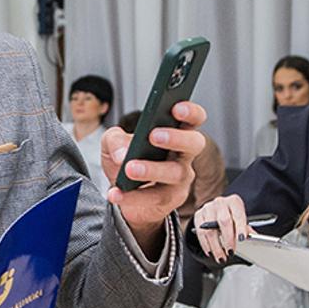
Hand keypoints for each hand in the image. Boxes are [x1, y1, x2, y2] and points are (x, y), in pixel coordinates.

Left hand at [101, 101, 208, 245]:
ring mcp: (180, 178)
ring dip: (151, 169)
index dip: (190, 111)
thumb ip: (114, 140)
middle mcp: (183, 154)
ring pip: (175, 173)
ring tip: (129, 168)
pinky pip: (155, 197)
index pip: (193, 118)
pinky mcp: (170, 200)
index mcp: (175, 132)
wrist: (125, 194)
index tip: (176, 107)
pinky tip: (115, 192)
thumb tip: (122, 153)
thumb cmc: (126, 160)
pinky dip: (132, 196)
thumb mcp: (113, 143)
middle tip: (153, 136)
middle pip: (194, 143)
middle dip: (177, 138)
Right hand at [193, 194, 255, 260]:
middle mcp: (220, 202)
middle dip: (227, 239)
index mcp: (234, 202)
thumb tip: (254, 239)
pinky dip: (205, 245)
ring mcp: (207, 208)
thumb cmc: (232, 217)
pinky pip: (200, 232)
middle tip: (231, 252)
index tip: (242, 239)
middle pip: (223, 221)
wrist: (216, 210)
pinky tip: (210, 252)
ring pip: (209, 229)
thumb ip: (246, 229)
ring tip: (221, 257)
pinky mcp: (198, 215)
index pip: (238, 215)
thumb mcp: (241, 220)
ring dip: (215, 246)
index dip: (240, 227)